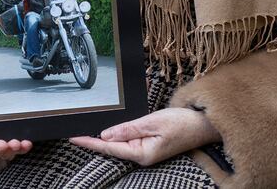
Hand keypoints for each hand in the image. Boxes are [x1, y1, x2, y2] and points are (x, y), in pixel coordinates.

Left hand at [69, 108, 220, 165]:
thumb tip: (105, 135)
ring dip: (106, 137)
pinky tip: (110, 131)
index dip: (90, 143)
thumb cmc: (182, 123)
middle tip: (75, 132)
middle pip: (113, 147)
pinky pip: (130, 140)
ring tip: (87, 132)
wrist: (202, 124)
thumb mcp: (152, 122)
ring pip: (120, 144)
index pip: (110, 147)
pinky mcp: (150, 145)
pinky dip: (119, 134)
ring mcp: (146, 151)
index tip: (73, 138)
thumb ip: (128, 129)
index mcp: (142, 153)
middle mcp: (142, 155)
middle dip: (94, 140)